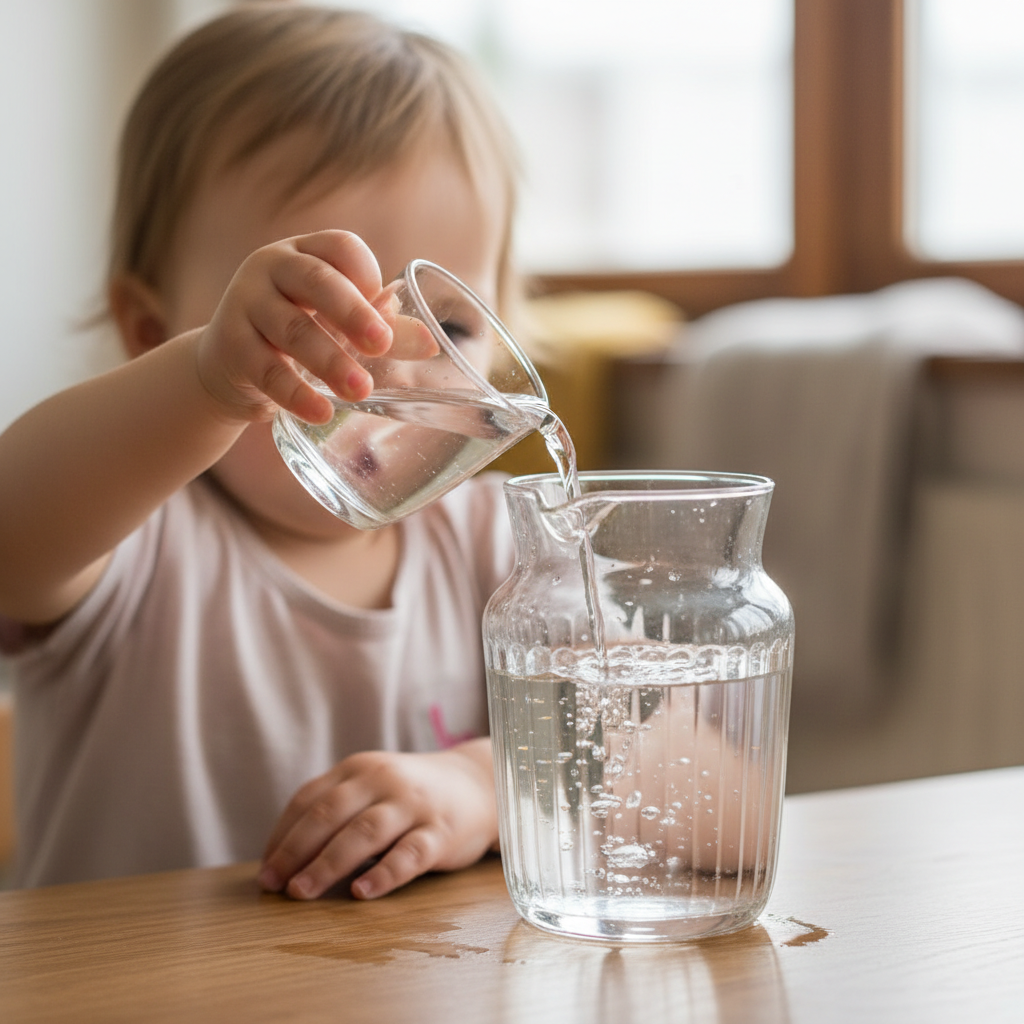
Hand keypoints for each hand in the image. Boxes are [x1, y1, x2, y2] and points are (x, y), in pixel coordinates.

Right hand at [194, 230, 394, 424]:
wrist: (227, 367)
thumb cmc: (297, 337)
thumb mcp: (337, 326)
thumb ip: (384, 330)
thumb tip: (433, 344)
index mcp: (305, 252)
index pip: (339, 246)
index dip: (365, 272)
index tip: (384, 308)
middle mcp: (271, 268)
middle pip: (315, 279)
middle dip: (353, 313)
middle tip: (381, 344)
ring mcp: (245, 304)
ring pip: (292, 329)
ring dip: (330, 360)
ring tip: (360, 390)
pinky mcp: (230, 346)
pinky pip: (266, 370)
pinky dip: (296, 394)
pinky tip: (321, 412)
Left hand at [258, 739, 497, 899]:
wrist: (476, 785)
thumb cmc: (410, 795)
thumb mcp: (372, 787)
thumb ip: (336, 809)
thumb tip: (283, 858)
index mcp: (359, 769)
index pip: (309, 799)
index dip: (282, 835)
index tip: (266, 870)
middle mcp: (384, 780)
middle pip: (330, 813)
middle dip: (296, 851)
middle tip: (274, 885)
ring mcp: (413, 804)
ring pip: (365, 832)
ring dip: (328, 863)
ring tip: (302, 892)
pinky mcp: (440, 832)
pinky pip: (409, 853)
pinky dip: (383, 874)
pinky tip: (361, 892)